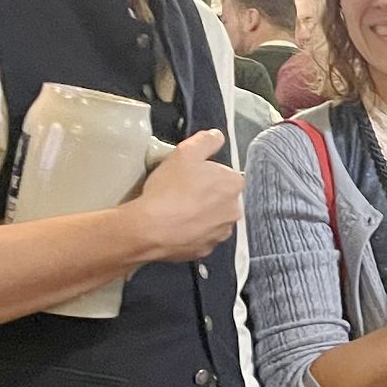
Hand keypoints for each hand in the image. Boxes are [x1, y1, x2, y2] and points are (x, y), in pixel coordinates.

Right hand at [123, 131, 241, 262]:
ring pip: (213, 219)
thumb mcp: (186, 152)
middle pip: (222, 198)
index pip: (226, 174)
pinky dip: (191, 232)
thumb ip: (206, 141)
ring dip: (200, 215)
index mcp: (234, 185)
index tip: (190, 175)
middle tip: (181, 192)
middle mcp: (234, 211)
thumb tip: (218, 137)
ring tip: (176, 210)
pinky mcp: (206, 250)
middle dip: (207, 195)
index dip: (207, 173)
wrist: (151, 228)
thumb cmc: (170, 188)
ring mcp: (221, 234)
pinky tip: (175, 226)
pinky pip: (200, 237)